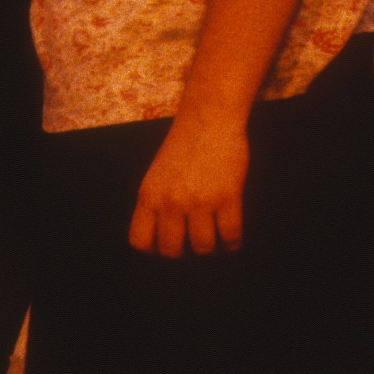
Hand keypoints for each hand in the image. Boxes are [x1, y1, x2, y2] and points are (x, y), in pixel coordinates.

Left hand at [129, 112, 248, 255]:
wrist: (209, 119)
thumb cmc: (183, 146)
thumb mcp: (156, 175)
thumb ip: (156, 203)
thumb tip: (162, 236)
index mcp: (149, 196)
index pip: (140, 241)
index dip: (153, 251)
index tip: (164, 248)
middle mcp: (171, 202)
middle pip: (171, 251)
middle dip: (183, 253)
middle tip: (192, 245)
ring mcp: (200, 200)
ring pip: (203, 247)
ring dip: (210, 248)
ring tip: (214, 242)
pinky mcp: (228, 197)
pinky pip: (231, 236)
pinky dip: (232, 243)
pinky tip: (231, 239)